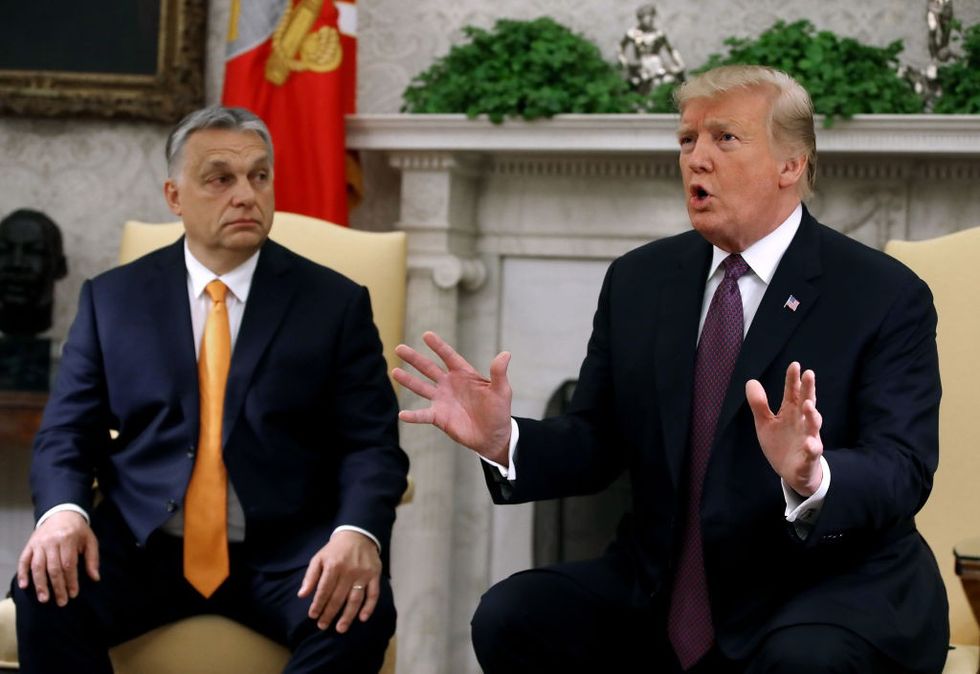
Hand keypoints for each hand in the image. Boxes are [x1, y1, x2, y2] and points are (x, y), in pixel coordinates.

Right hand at [17, 511, 99, 606]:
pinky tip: (24, 586)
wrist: (61, 513)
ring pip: (37, 566)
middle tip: (61, 601)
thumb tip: (96, 578)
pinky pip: (23, 560)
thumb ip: (92, 559)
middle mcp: (52, 541)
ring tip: (44, 599)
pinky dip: (22, 573)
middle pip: (53, 568)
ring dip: (40, 584)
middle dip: (57, 587)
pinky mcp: (29, 545)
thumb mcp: (90, 540)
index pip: (68, 564)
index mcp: (68, 539)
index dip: (71, 581)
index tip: (73, 594)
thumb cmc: (78, 530)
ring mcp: (39, 543)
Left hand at [297, 530, 381, 632]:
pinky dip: (369, 607)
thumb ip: (310, 576)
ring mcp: (363, 574)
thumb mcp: (319, 558)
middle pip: (338, 597)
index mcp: (333, 566)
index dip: (318, 604)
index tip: (313, 616)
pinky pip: (373, 594)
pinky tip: (363, 618)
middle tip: (322, 626)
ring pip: (355, 599)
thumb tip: (302, 595)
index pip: (324, 590)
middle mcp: (349, 571)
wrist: (358, 534)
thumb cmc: (335, 550)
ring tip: (340, 628)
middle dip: (329, 614)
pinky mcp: (374, 575)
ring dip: (348, 616)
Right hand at [393, 331, 512, 465]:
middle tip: (399, 348)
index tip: (426, 335)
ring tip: (394, 371)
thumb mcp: (501, 391)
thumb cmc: (499, 411)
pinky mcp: (439, 417)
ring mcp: (442, 400)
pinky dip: (413, 415)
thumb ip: (499, 373)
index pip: (449, 356)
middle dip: (414, 359)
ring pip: (421, 388)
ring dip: (408, 380)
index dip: (438, 346)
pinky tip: (402, 414)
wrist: (494, 436)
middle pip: (429, 368)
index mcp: (464, 374)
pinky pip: (423, 415)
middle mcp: (449, 384)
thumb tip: (505, 354)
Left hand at [745, 362, 823, 496]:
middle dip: (809, 390)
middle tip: (809, 374)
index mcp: (791, 413)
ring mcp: (808, 439)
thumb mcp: (765, 423)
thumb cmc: (781, 443)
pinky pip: (812, 452)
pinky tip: (809, 443)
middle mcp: (803, 423)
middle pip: (807, 403)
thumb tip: (751, 381)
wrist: (792, 472)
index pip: (793, 393)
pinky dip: (812, 447)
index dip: (793, 380)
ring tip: (808, 405)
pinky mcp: (809, 457)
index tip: (794, 365)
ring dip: (812, 415)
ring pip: (813, 426)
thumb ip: (759, 404)